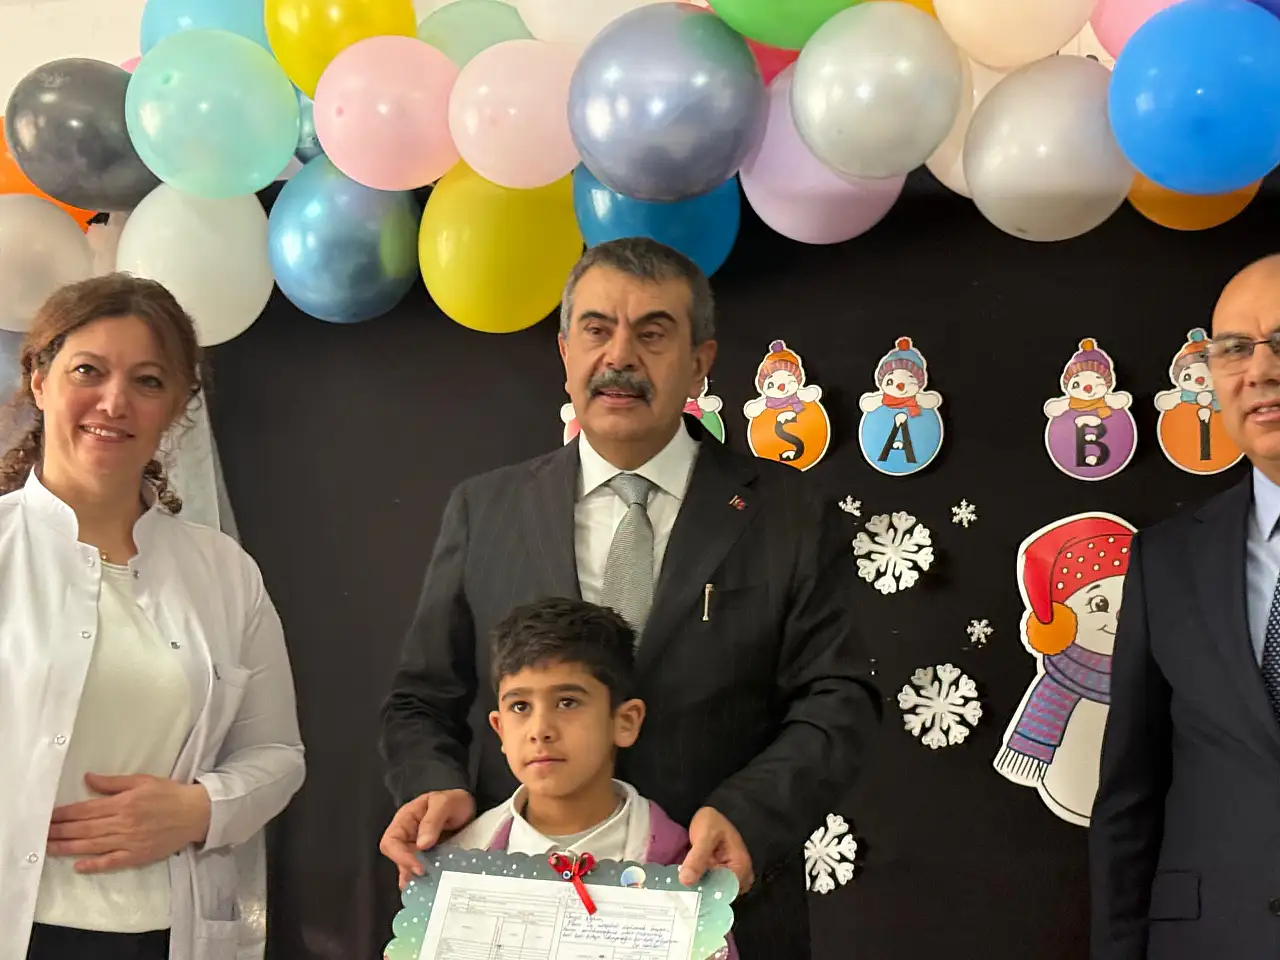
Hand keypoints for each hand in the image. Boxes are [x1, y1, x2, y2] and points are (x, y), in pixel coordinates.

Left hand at [47, 774, 210, 873]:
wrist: (196, 813)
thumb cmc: (170, 794)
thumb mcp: (143, 780)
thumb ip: (114, 782)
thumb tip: (88, 779)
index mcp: (124, 803)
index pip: (87, 809)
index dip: (65, 813)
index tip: (49, 816)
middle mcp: (123, 823)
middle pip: (85, 828)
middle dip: (60, 830)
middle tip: (41, 833)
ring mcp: (129, 841)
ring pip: (92, 846)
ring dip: (68, 847)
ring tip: (49, 847)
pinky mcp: (137, 856)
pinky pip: (111, 862)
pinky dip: (94, 865)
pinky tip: (78, 866)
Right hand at [380, 789, 474, 888]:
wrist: (467, 806)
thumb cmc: (453, 800)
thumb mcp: (444, 804)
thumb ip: (432, 821)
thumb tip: (422, 844)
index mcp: (405, 820)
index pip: (391, 842)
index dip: (401, 856)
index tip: (419, 867)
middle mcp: (407, 836)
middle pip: (398, 858)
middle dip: (410, 870)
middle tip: (427, 878)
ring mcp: (417, 848)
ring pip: (408, 867)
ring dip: (417, 878)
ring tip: (430, 886)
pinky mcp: (428, 857)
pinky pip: (421, 870)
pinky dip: (425, 879)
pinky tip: (432, 886)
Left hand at [679, 807, 753, 895]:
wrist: (709, 817)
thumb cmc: (711, 822)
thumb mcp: (704, 836)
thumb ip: (697, 858)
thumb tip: (686, 881)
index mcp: (741, 866)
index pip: (727, 892)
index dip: (708, 897)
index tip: (689, 899)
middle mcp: (741, 875)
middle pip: (723, 895)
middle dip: (704, 896)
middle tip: (683, 895)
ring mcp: (733, 877)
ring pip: (717, 893)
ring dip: (702, 893)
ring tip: (684, 892)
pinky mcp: (723, 877)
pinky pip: (714, 888)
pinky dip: (702, 888)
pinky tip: (689, 886)